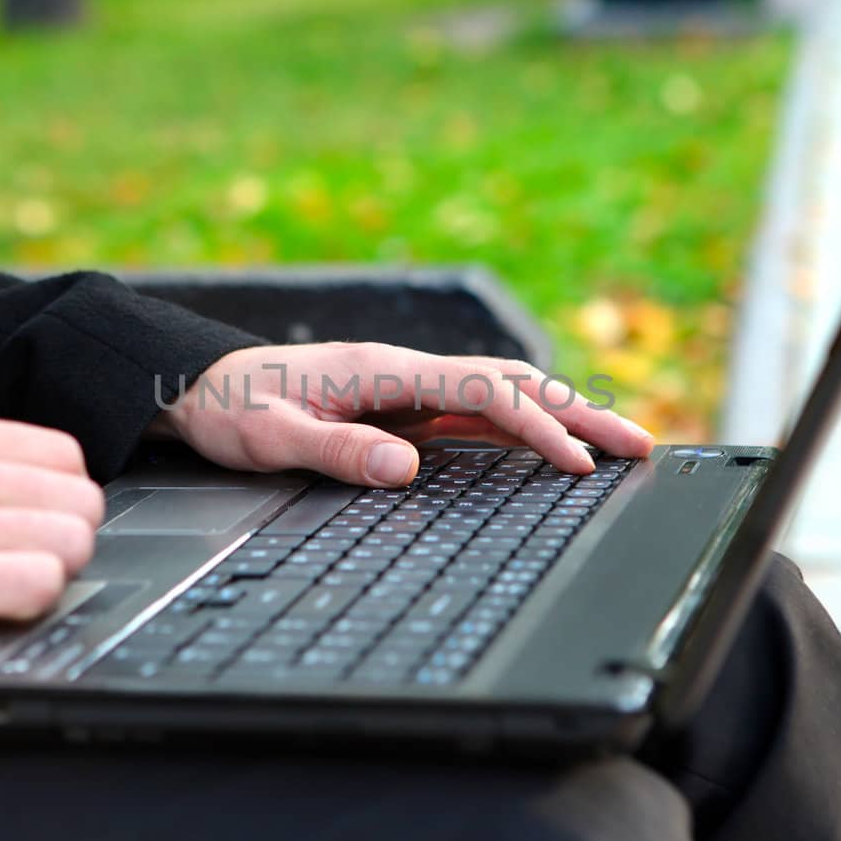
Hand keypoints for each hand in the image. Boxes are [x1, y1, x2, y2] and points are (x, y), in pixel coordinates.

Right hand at [0, 404, 104, 704]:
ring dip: (54, 575)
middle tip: (29, 569)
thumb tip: (47, 497)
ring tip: (7, 591)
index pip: (60, 453)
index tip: (38, 531)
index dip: (62, 501)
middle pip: (78, 496)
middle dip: (68, 542)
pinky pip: (39, 581)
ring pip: (70, 538)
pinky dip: (31, 604)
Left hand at [148, 343, 652, 487]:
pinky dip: (527, 426)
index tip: (575, 462)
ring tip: (619, 444)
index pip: (482, 392)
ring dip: (564, 415)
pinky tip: (554, 447)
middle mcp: (408, 371)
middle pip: (513, 383)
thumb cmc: (233, 408)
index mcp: (384, 371)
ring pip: (505, 394)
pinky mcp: (407, 406)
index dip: (535, 427)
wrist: (201, 383)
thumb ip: (337, 451)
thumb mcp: (271, 437)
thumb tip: (406, 470)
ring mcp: (412, 387)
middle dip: (580, 413)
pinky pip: (479, 413)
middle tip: (640, 445)